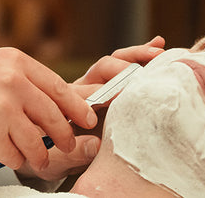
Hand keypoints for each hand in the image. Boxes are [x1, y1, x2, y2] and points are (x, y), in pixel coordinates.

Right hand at [0, 47, 96, 171]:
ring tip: (38, 158)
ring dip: (41, 155)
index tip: (87, 119)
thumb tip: (58, 106)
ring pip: (38, 141)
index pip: (57, 86)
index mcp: (14, 62)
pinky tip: (4, 153)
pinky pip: (16, 155)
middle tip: (69, 145)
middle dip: (65, 136)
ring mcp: (1, 109)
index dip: (76, 106)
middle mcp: (11, 82)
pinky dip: (14, 159)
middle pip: (54, 115)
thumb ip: (23, 83)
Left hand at [18, 37, 166, 183]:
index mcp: (67, 103)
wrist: (46, 154)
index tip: (126, 93)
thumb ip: (74, 154)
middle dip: (125, 68)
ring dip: (136, 56)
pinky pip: (125, 66)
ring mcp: (97, 85)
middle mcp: (83, 89)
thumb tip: (96, 145)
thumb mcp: (56, 160)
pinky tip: (158, 44)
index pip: (90, 91)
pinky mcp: (112, 87)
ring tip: (157, 52)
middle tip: (144, 75)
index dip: (109, 91)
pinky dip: (140, 55)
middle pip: (103, 69)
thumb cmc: (50, 156)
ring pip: (115, 62)